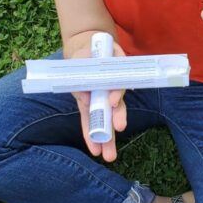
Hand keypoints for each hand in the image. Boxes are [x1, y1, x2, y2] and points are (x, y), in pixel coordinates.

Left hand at [69, 40, 127, 161]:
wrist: (85, 47)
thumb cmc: (93, 49)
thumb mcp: (89, 53)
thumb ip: (86, 67)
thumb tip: (83, 95)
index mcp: (113, 75)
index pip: (117, 86)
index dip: (115, 94)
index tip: (113, 102)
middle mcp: (109, 90)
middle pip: (115, 107)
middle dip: (117, 119)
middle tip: (118, 129)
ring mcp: (99, 99)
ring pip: (105, 120)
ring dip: (107, 138)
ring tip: (109, 155)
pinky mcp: (88, 104)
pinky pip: (90, 121)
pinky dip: (90, 135)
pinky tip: (94, 150)